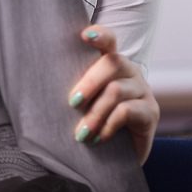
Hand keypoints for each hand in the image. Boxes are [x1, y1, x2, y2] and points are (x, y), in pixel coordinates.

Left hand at [66, 25, 158, 163]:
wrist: (116, 157)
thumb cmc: (92, 124)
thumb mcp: (81, 103)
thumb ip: (72, 89)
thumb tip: (40, 81)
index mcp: (111, 63)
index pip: (109, 41)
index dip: (100, 34)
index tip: (84, 35)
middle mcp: (130, 71)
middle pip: (113, 63)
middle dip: (89, 83)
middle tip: (72, 103)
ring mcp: (143, 90)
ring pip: (116, 90)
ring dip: (95, 113)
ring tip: (81, 133)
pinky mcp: (151, 112)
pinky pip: (127, 111)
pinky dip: (108, 125)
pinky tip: (98, 138)